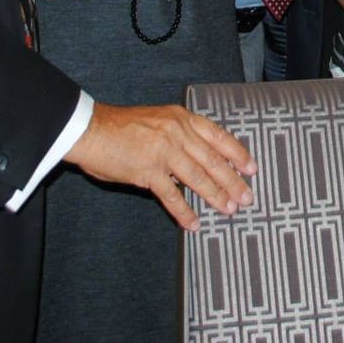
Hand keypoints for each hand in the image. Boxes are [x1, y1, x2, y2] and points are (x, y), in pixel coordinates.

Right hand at [65, 102, 256, 230]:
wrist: (90, 129)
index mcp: (181, 118)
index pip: (219, 136)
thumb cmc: (121, 127)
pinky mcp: (148, 172)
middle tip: (247, 198)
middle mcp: (177, 133)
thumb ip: (179, 136)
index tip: (252, 168)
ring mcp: (163, 152)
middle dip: (233, 181)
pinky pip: (172, 196)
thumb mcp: (158, 120)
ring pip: (198, 178)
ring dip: (216, 196)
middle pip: (213, 160)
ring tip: (229, 210)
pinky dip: (184, 212)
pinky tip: (193, 223)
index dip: (238, 154)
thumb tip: (199, 161)